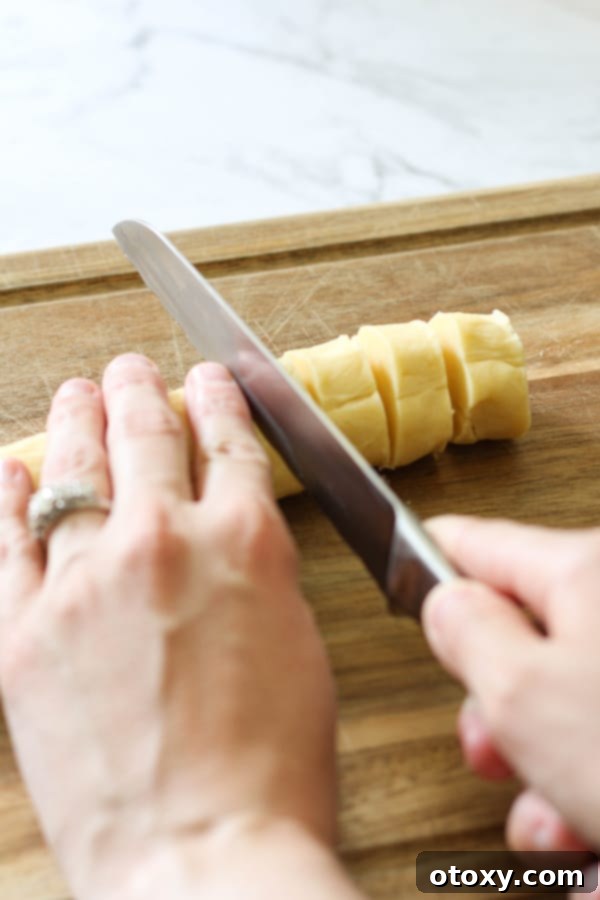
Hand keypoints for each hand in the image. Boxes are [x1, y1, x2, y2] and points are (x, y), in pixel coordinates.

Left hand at [0, 355, 361, 899]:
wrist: (201, 856)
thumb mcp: (297, 648)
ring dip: (78, 421)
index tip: (211, 379)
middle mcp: (165, 541)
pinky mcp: (26, 631)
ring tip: (78, 392)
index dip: (221, 402)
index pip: (230, 444)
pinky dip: (8, 497)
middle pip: (149, 437)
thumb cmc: (272, 770)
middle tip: (134, 370)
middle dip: (143, 392)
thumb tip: (229, 543)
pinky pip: (10, 541)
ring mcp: (87, 580)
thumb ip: (255, 577)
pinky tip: (12, 467)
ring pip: (78, 471)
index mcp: (246, 542)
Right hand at [422, 516, 599, 851]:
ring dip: (552, 781)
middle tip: (489, 757)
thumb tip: (445, 600)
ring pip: (576, 711)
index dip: (434, 556)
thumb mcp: (525, 695)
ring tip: (560, 837)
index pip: (482, 544)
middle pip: (529, 641)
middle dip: (501, 714)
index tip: (407, 556)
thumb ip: (466, 632)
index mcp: (589, 573)